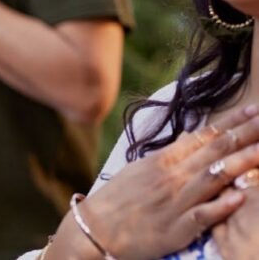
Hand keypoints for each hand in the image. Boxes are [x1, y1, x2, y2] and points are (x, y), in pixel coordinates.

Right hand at [74, 105, 258, 259]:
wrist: (95, 229)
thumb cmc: (118, 199)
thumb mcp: (140, 169)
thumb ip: (171, 155)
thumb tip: (194, 136)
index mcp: (163, 161)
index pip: (205, 136)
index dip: (232, 122)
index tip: (255, 109)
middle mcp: (172, 177)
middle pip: (216, 152)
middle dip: (246, 135)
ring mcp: (175, 202)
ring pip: (214, 178)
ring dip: (242, 163)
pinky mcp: (176, 229)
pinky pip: (202, 216)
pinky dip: (221, 206)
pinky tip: (240, 198)